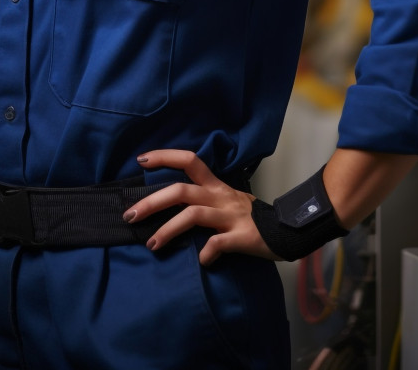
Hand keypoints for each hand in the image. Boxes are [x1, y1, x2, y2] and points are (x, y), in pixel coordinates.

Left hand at [123, 149, 275, 265]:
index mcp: (216, 186)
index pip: (189, 161)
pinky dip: (206, 253)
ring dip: (168, 229)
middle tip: (130, 216)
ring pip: (193, 215)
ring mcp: (230, 217)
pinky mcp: (242, 237)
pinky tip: (201, 261)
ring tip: (152, 244)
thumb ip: (204, 200)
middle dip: (152, 202)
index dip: (165, 157)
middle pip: (182, 190)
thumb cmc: (252, 218)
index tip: (141, 160)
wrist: (287, 231)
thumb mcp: (228, 201)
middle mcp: (220, 197)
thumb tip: (172, 208)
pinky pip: (218, 244)